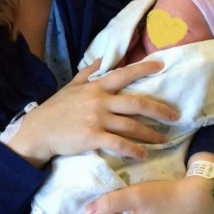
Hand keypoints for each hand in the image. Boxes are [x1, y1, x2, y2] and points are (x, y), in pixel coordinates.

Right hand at [5, 59, 178, 166]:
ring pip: (131, 125)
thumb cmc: (55, 109)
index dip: (143, 69)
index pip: (123, 74)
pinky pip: (119, 144)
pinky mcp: (92, 137)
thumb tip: (103, 59)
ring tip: (163, 140)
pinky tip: (143, 155)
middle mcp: (99, 100)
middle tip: (175, 116)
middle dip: (159, 109)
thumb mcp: (71, 86)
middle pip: (136, 103)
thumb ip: (88, 72)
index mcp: (96, 87)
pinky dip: (134, 150)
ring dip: (150, 134)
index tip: (161, 66)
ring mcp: (96, 119)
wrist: (38, 131)